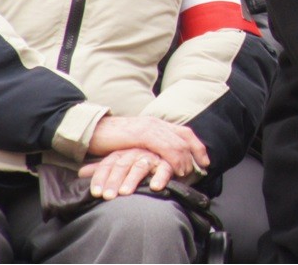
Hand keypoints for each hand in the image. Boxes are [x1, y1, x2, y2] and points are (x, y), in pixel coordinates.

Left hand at [78, 148, 174, 199]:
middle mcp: (136, 153)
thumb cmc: (139, 162)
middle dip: (113, 181)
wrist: (166, 154)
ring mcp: (152, 157)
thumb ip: (103, 169)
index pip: (108, 164)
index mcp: (122, 153)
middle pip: (122, 165)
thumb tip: (81, 172)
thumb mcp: (120, 164)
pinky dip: (160, 177)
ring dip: (132, 179)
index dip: (100, 178)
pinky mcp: (168, 163)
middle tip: (108, 197)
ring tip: (125, 193)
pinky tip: (155, 187)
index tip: (95, 193)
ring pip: (140, 166)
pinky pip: (165, 169)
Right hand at [86, 115, 207, 178]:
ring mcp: (150, 127)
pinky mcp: (142, 134)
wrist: (93, 130)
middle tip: (200, 171)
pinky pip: (165, 146)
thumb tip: (159, 161)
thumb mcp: (135, 143)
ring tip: (187, 174)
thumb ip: (149, 148)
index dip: (197, 146)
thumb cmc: (111, 140)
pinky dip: (173, 158)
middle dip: (195, 155)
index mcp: (156, 124)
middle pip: (184, 138)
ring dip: (185, 159)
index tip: (205, 161)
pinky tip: (175, 170)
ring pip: (177, 142)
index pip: (184, 133)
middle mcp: (156, 123)